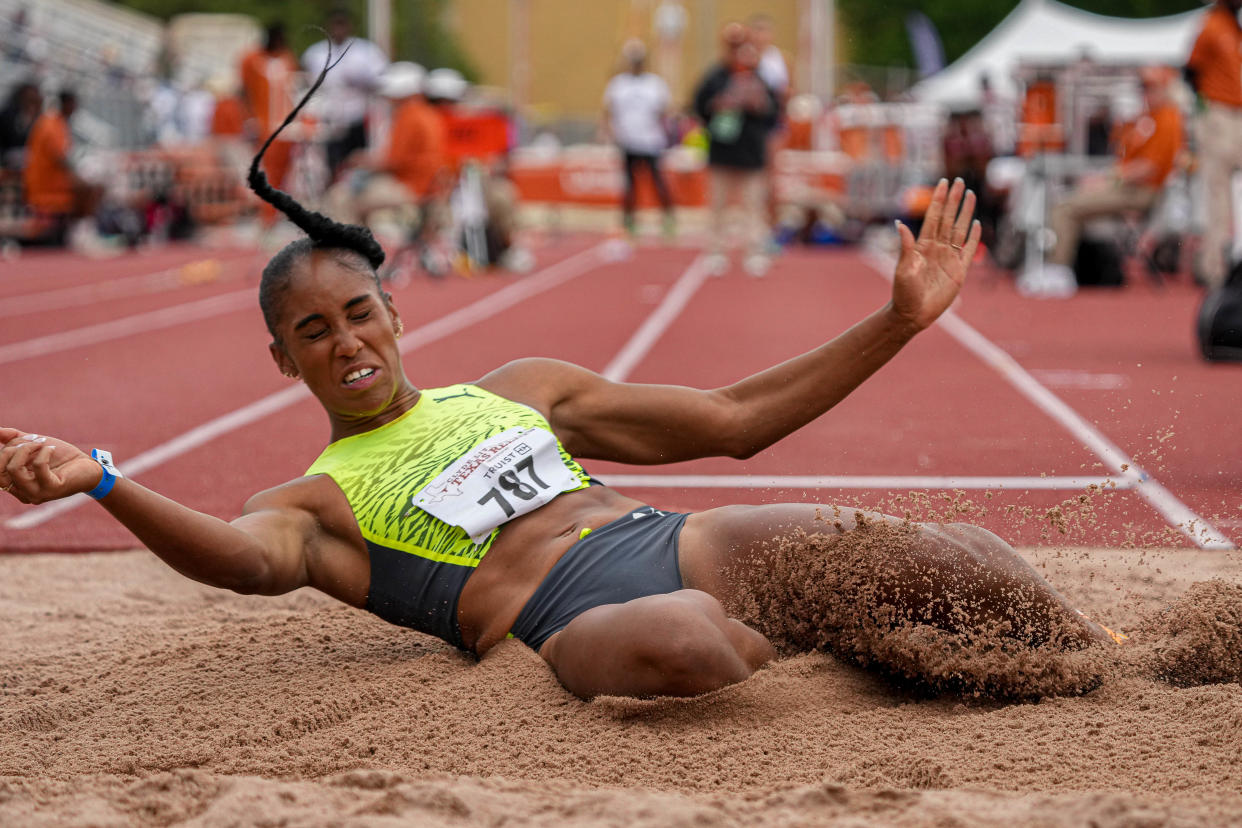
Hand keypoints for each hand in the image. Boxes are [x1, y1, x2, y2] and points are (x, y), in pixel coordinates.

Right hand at [0, 428, 102, 504]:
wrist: (89, 467)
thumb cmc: (61, 458)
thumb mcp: (34, 445)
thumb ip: (14, 439)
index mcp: (16, 485)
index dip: (3, 452)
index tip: (22, 439)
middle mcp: (23, 493)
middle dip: (11, 449)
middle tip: (32, 440)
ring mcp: (36, 493)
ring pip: (14, 469)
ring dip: (26, 449)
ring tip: (41, 443)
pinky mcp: (52, 489)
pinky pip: (38, 466)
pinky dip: (44, 452)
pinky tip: (52, 448)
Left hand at [890, 178, 980, 333]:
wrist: (913, 314)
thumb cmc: (904, 293)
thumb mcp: (903, 269)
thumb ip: (906, 247)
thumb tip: (900, 224)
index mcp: (922, 245)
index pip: (933, 217)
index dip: (938, 200)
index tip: (943, 183)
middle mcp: (937, 248)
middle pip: (948, 218)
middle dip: (953, 200)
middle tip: (959, 181)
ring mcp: (949, 258)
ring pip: (960, 229)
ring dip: (965, 212)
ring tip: (970, 194)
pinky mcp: (959, 271)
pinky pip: (968, 250)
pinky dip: (973, 237)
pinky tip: (977, 223)